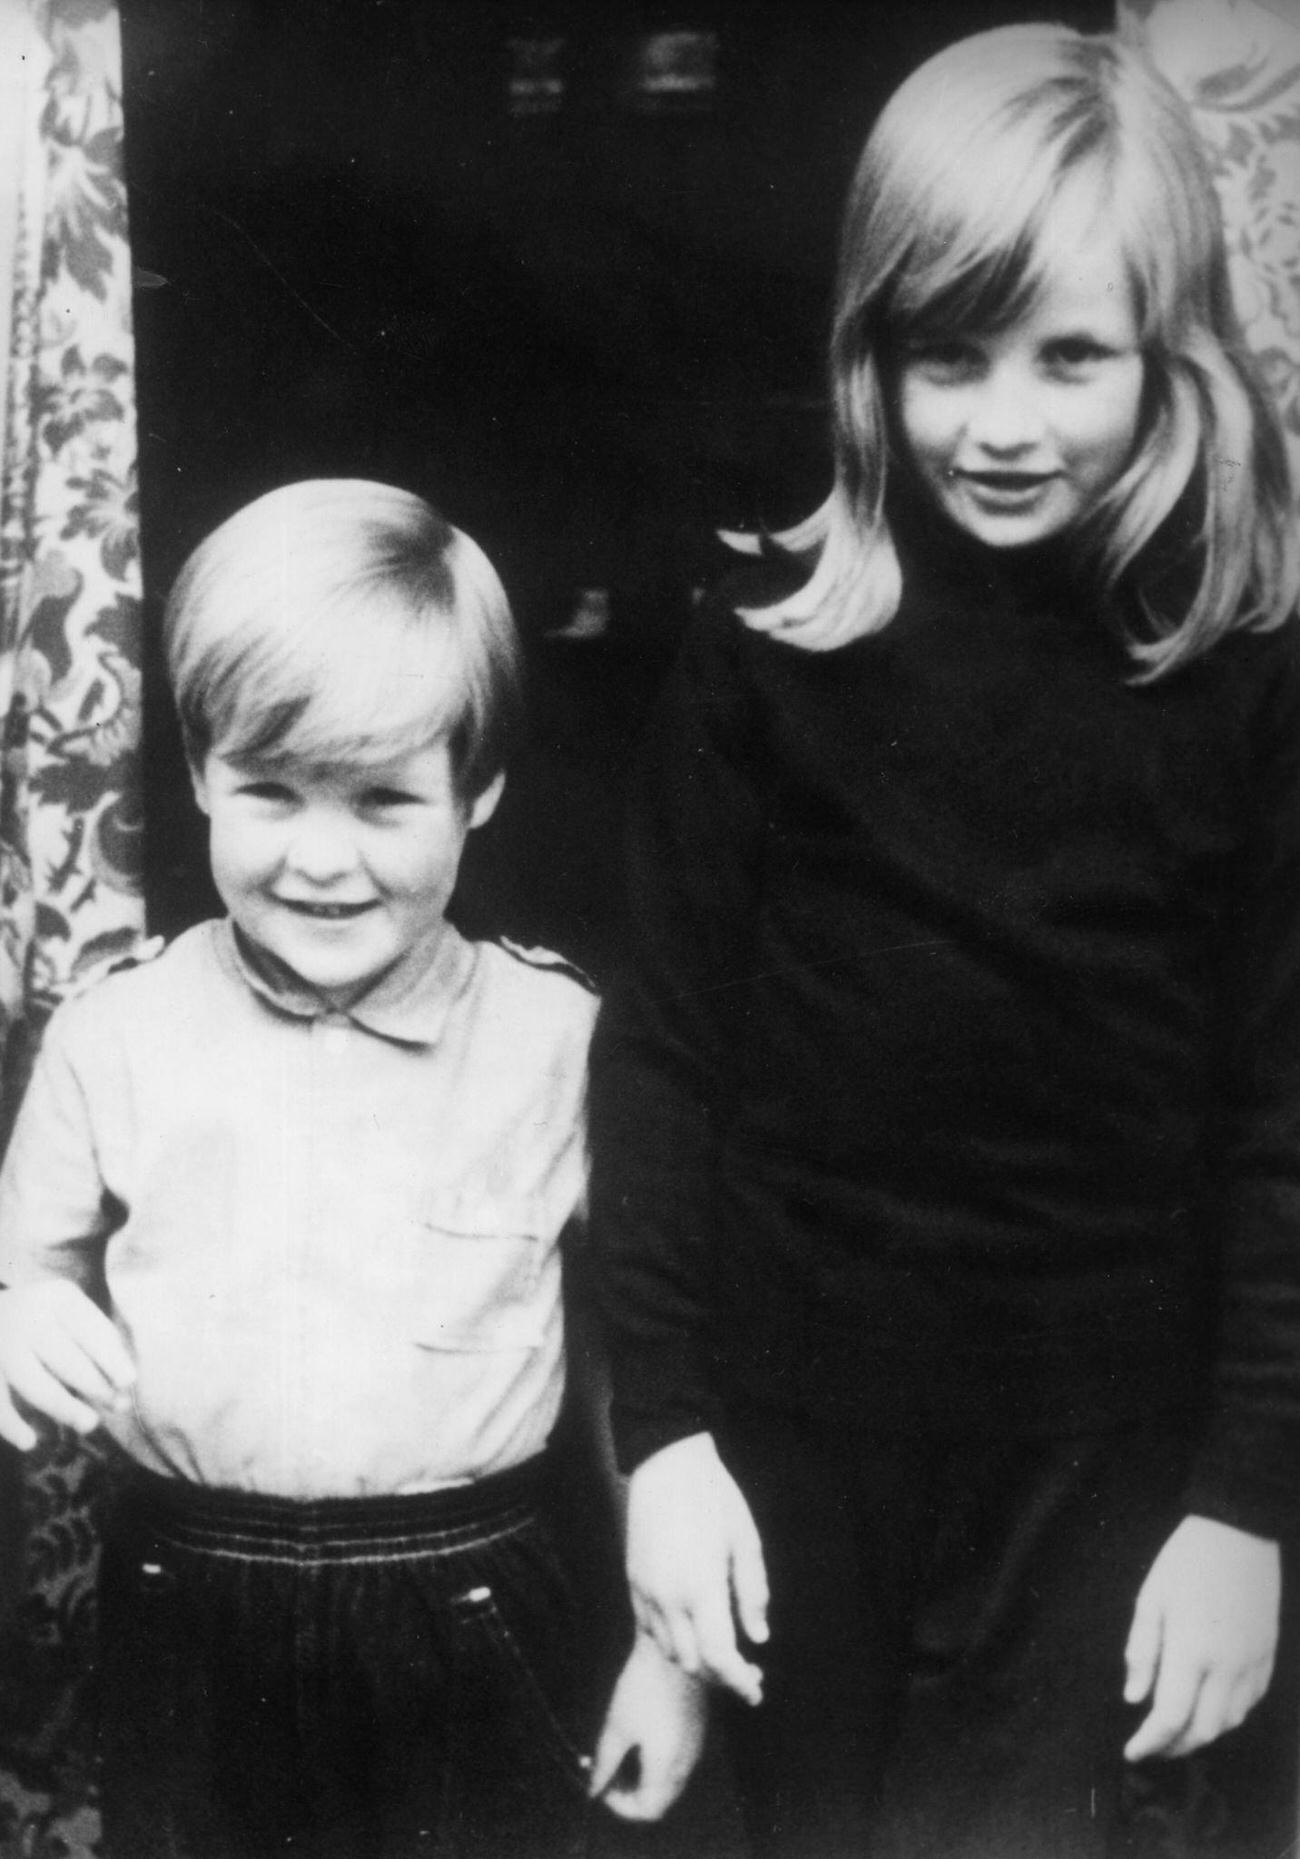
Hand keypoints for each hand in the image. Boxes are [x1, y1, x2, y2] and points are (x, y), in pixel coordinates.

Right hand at [0, 1281, 134, 1450]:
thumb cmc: (51, 1318)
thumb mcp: (75, 1315)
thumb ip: (101, 1344)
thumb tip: (125, 1386)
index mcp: (58, 1297)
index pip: (88, 1328)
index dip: (109, 1356)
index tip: (129, 1381)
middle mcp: (27, 1316)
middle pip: (63, 1355)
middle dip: (93, 1384)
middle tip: (118, 1407)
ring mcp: (1, 1342)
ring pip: (31, 1380)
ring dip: (62, 1405)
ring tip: (90, 1424)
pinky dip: (10, 1423)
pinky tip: (30, 1442)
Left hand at [589, 1631, 707, 1819]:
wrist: (672, 1650)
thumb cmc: (641, 1688)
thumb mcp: (616, 1727)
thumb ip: (605, 1764)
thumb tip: (593, 1790)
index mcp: (666, 1768)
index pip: (647, 1810)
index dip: (621, 1807)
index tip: (601, 1787)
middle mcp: (686, 1765)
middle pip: (660, 1801)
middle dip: (632, 1797)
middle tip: (609, 1776)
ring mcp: (695, 1749)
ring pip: (670, 1784)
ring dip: (645, 1782)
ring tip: (620, 1760)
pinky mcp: (697, 1732)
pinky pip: (678, 1765)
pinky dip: (657, 1766)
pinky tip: (641, 1744)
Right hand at [625, 1432, 768, 1704]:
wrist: (667, 1463)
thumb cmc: (714, 1497)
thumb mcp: (745, 1540)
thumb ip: (753, 1593)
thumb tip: (759, 1637)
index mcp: (701, 1586)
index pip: (719, 1657)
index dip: (739, 1682)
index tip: (756, 1692)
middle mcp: (668, 1596)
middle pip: (692, 1664)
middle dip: (719, 1675)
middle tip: (745, 1671)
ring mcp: (646, 1590)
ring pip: (668, 1651)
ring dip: (694, 1660)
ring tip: (719, 1649)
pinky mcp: (632, 1581)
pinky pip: (649, 1629)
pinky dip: (672, 1639)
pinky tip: (692, 1626)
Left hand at [1123, 1514, 1280, 1760]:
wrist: (1239, 1533)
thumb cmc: (1185, 1562)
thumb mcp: (1151, 1598)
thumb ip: (1142, 1651)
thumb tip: (1134, 1699)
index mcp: (1192, 1651)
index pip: (1170, 1716)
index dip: (1150, 1742)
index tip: (1131, 1752)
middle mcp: (1227, 1667)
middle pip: (1204, 1730)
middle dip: (1175, 1747)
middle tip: (1152, 1746)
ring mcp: (1253, 1664)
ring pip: (1230, 1722)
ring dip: (1202, 1735)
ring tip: (1177, 1731)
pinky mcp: (1268, 1657)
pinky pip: (1250, 1703)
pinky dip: (1228, 1716)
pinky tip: (1209, 1708)